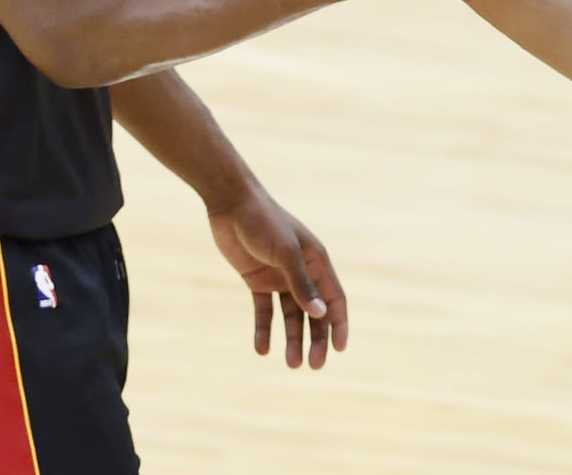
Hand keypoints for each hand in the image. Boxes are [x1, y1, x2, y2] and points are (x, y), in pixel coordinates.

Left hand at [206, 190, 347, 369]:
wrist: (231, 204)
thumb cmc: (264, 223)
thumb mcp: (285, 253)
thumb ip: (301, 284)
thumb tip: (320, 314)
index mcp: (316, 262)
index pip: (334, 299)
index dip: (339, 324)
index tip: (339, 350)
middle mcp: (301, 272)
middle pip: (314, 312)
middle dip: (316, 339)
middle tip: (313, 366)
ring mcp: (279, 277)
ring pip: (290, 316)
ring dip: (292, 339)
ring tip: (291, 364)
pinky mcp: (257, 280)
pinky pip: (264, 311)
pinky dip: (264, 329)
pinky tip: (261, 349)